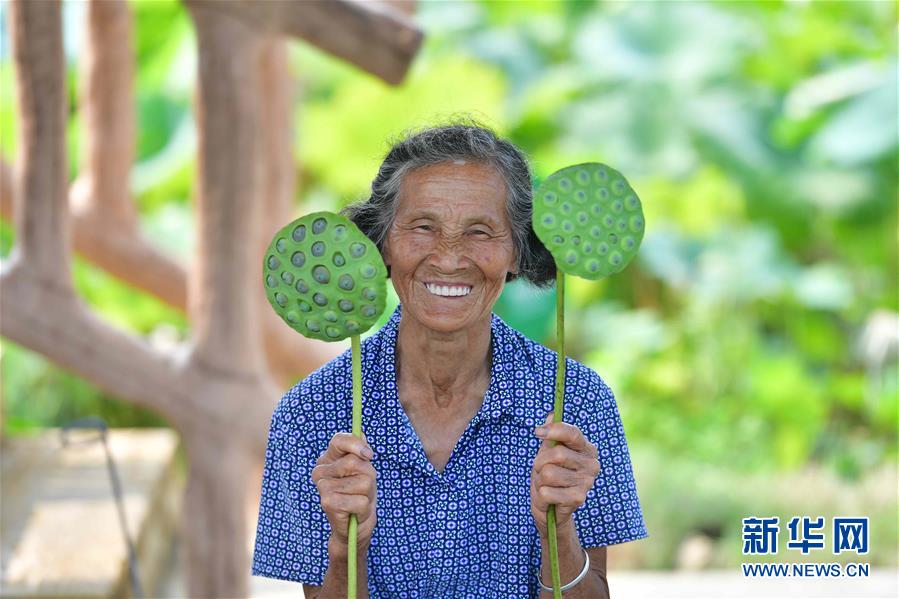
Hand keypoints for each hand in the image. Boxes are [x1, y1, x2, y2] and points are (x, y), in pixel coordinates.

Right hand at [311, 432, 377, 553]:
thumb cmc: (360, 494)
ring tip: (358, 501)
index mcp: (329, 458)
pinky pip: (360, 500)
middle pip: (355, 462)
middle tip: (362, 489)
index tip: (369, 455)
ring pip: (362, 482)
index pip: (339, 440)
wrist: (354, 526)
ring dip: (367, 494)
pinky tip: (354, 513)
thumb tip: (361, 434)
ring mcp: (323, 486)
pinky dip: (364, 508)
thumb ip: (361, 452)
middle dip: (368, 477)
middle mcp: (321, 470)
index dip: (355, 444)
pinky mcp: (327, 502)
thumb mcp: (364, 470)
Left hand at [530, 412, 600, 538]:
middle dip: (540, 462)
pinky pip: (546, 492)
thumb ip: (551, 433)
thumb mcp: (548, 452)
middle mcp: (591, 464)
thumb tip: (552, 414)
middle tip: (542, 470)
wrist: (550, 508)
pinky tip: (549, 498)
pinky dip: (541, 495)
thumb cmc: (549, 475)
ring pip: (549, 473)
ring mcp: (587, 482)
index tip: (537, 432)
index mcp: (586, 449)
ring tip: (547, 485)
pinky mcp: (578, 499)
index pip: (572, 433)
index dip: (553, 431)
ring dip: (540, 480)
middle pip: (556, 454)